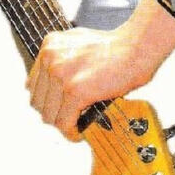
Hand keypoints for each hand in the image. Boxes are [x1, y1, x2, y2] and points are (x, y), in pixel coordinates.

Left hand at [26, 23, 159, 140]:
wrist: (139, 47)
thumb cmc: (119, 47)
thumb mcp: (81, 43)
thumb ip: (62, 58)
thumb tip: (53, 81)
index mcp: (50, 45)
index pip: (34, 84)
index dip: (49, 100)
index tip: (61, 107)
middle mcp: (51, 57)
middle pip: (38, 101)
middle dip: (55, 112)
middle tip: (72, 117)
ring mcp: (61, 74)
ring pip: (49, 115)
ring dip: (63, 123)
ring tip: (77, 125)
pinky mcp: (75, 90)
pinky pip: (65, 123)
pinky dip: (72, 132)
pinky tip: (80, 132)